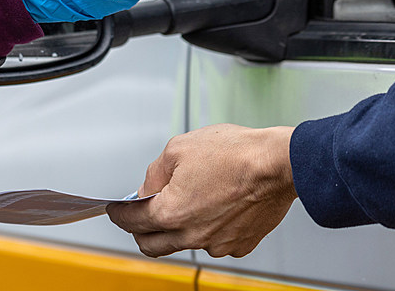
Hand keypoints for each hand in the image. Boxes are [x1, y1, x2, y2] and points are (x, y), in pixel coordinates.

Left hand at [107, 124, 296, 258]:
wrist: (277, 164)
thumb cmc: (235, 154)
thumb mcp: (179, 148)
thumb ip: (155, 172)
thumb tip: (148, 188)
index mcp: (172, 213)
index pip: (133, 222)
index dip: (120, 214)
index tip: (118, 210)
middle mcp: (192, 235)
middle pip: (153, 245)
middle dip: (141, 231)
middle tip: (141, 215)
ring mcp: (217, 244)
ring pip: (185, 243)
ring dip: (179, 228)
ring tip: (190, 199)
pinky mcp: (239, 245)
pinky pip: (215, 242)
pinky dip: (209, 228)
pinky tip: (216, 206)